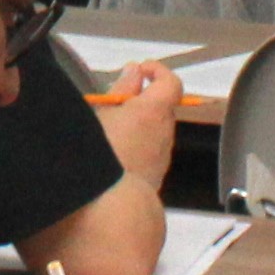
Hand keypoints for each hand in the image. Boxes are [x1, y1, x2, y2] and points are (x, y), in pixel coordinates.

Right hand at [87, 61, 180, 186]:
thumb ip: (121, 89)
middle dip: (140, 102)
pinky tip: (111, 157)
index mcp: (155, 110)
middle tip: (112, 105)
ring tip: (106, 132)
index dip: (157, 72)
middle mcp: (165, 131)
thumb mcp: (104, 111)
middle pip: (160, 108)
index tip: (139, 70)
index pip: (170, 83)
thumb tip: (134, 71)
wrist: (111, 203)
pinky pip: (148, 154)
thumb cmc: (104, 150)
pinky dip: (134, 148)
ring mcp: (162, 156)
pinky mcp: (155, 177)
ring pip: (153, 132)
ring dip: (136, 127)